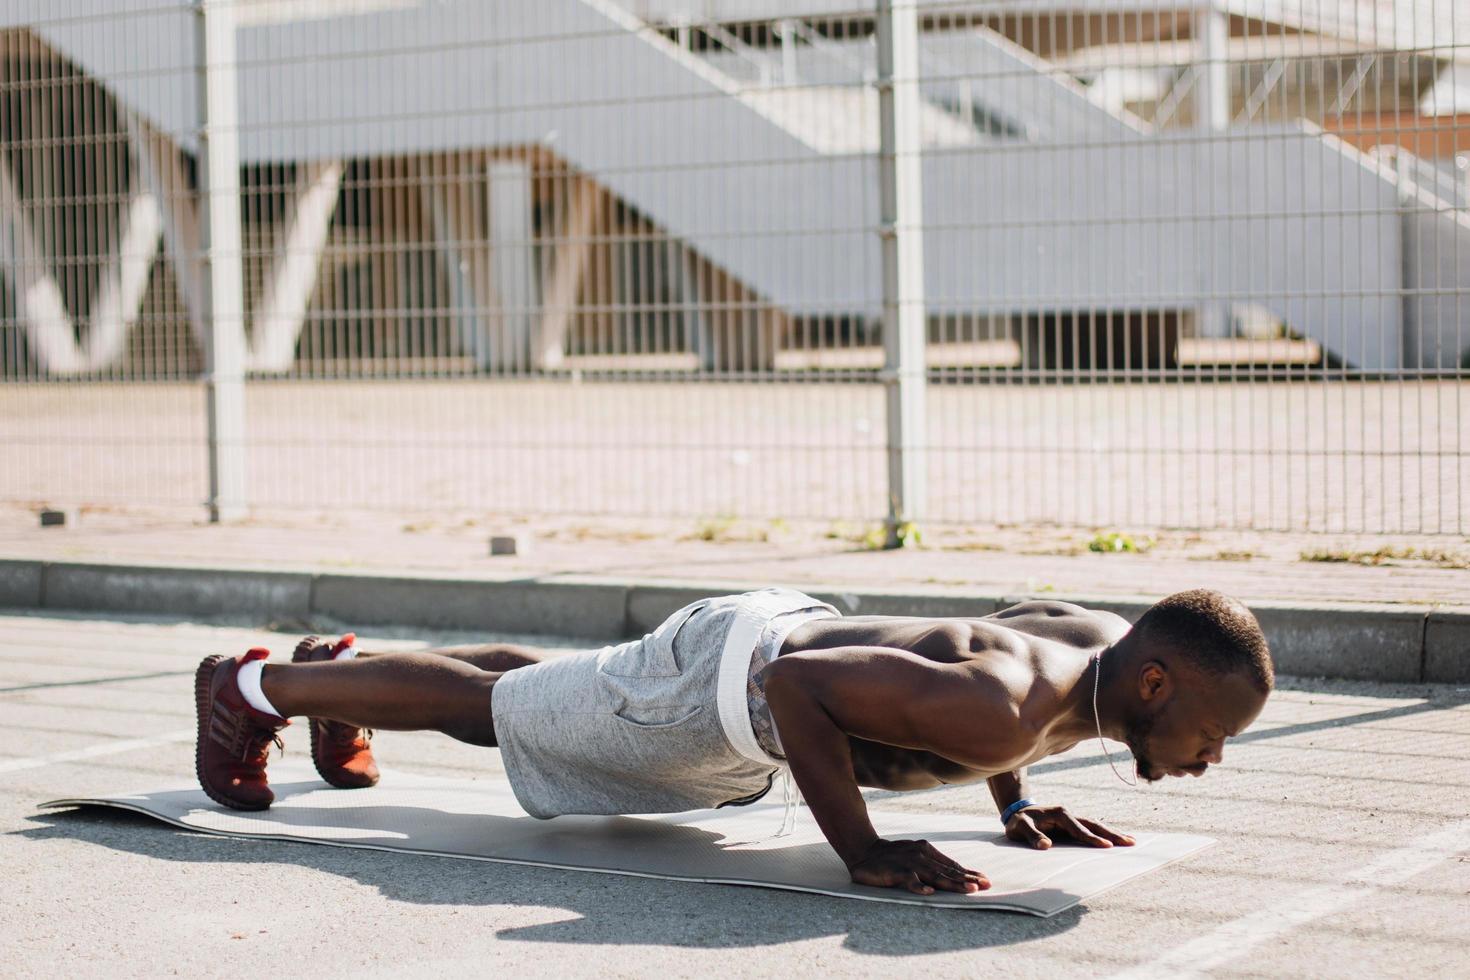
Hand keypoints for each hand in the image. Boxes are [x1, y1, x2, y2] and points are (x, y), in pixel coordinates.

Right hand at [847, 838, 989, 894]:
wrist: (864, 851)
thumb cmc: (893, 858)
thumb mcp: (915, 857)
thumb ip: (932, 865)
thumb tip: (955, 875)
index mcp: (927, 851)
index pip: (952, 865)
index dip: (969, 873)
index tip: (986, 881)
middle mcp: (921, 855)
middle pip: (948, 870)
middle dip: (968, 879)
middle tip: (985, 886)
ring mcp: (909, 863)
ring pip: (934, 875)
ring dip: (953, 883)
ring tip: (969, 890)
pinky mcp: (895, 871)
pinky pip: (909, 880)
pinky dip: (919, 886)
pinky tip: (929, 892)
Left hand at [1005, 806, 1135, 849]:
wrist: (1017, 812)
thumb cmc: (1019, 822)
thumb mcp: (1020, 828)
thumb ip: (1032, 836)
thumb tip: (1046, 846)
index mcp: (1059, 814)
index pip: (1078, 828)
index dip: (1091, 838)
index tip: (1106, 846)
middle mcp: (1068, 814)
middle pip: (1093, 824)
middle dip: (1111, 833)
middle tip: (1130, 842)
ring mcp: (1072, 819)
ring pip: (1095, 825)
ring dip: (1112, 833)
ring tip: (1131, 841)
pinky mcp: (1072, 824)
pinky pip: (1091, 828)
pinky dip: (1104, 833)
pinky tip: (1116, 840)